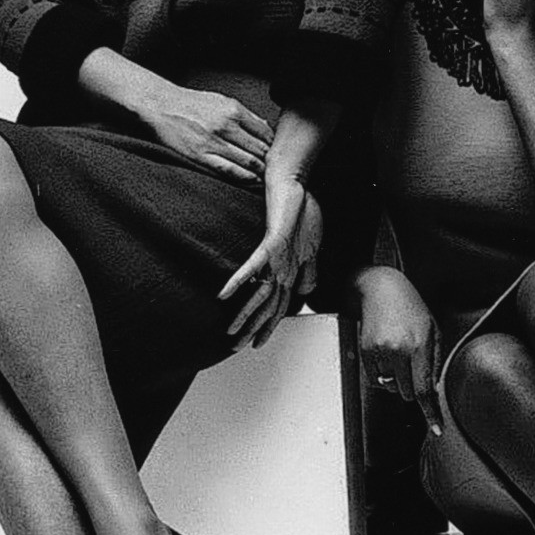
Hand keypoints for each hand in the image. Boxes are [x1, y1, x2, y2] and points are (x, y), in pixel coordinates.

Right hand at [135, 81, 273, 179]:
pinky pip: (228, 170)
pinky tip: (251, 180)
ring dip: (260, 170)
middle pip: (259, 148)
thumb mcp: (222, 101)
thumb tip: (265, 127)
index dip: (274, 145)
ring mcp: (214, 142)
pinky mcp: (200, 156)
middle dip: (270, 160)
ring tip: (266, 176)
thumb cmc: (192, 103)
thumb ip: (245, 114)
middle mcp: (226, 126)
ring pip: (247, 161)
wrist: (162, 106)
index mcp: (234, 110)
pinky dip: (244, 177)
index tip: (277, 152)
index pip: (264, 132)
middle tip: (276, 168)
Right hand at [219, 179, 322, 349]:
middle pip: (268, 306)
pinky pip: (254, 265)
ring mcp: (279, 258)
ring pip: (261, 293)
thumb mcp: (310, 246)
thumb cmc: (304, 213)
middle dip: (253, 329)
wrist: (298, 187)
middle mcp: (286, 270)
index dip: (268, 326)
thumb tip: (302, 290)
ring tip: (230, 330)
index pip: (278, 306)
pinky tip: (224, 294)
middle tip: (236, 348)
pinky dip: (239, 280)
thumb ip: (306, 268)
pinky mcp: (272, 243)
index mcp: (291, 272)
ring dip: (245, 313)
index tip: (255, 343)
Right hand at [357, 266, 442, 434]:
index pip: (425, 389)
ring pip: (391, 387)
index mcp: (420, 345)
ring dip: (396, 379)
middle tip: (412, 365)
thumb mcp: (433, 329)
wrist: (380, 287)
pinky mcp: (365, 352)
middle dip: (413, 386)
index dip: (431, 412)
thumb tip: (432, 392)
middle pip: (408, 393)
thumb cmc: (410, 307)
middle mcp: (399, 350)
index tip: (436, 428)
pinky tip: (385, 354)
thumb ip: (434, 362)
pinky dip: (382, 374)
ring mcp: (380, 352)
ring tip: (398, 353)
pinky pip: (375, 380)